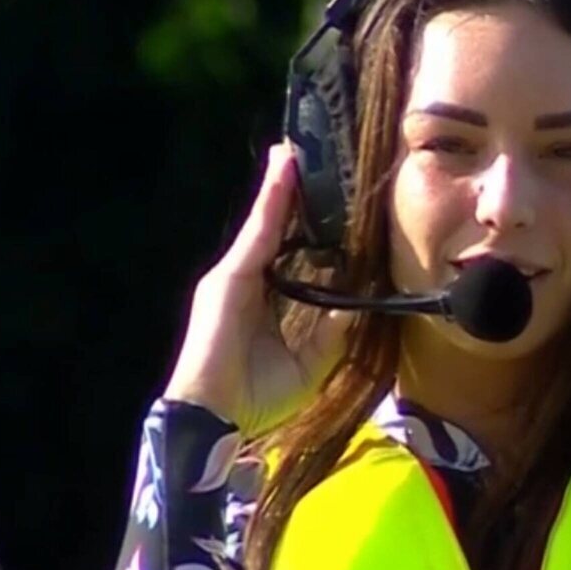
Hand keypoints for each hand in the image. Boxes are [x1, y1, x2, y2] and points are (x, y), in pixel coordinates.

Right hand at [164, 144, 349, 433]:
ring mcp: (233, 276)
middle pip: (275, 230)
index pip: (288, 254)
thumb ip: (332, 332)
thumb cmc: (256, 398)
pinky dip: (272, 201)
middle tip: (309, 158)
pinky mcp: (228, 278)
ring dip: (282, 186)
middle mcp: (247, 283)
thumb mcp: (310, 364)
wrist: (213, 418)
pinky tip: (285, 171)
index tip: (328, 200)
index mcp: (264, 302)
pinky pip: (257, 233)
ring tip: (296, 151)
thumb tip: (357, 302)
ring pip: (265, 223)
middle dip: (290, 196)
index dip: (306, 226)